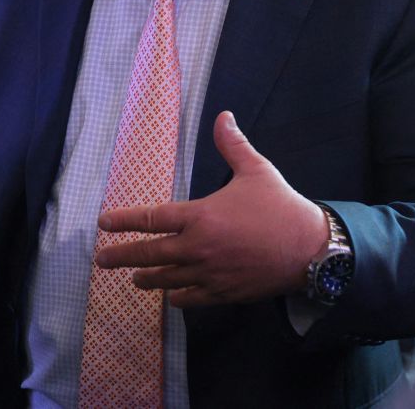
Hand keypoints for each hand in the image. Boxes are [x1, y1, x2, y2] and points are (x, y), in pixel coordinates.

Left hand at [95, 111, 328, 307]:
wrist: (312, 250)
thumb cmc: (282, 207)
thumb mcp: (256, 170)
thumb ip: (233, 145)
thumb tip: (223, 116)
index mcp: (200, 216)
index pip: (150, 219)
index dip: (123, 221)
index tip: (103, 223)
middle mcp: (198, 248)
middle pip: (149, 255)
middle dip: (121, 257)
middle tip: (101, 260)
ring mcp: (209, 274)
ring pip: (167, 281)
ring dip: (148, 279)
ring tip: (135, 279)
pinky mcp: (224, 294)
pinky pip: (192, 299)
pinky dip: (178, 297)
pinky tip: (173, 296)